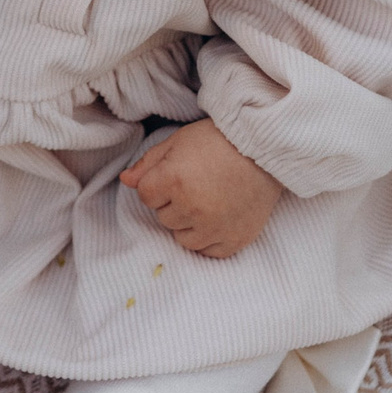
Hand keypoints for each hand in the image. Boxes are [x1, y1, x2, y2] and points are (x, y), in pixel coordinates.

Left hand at [119, 121, 282, 258]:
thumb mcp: (178, 142)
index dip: (159, 183)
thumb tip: (126, 181)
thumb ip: (149, 164)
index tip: (178, 173)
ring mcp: (215, 227)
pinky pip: (209, 252)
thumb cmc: (220, 140)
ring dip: (189, 224)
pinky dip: (210, 238)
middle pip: (164, 218)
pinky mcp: (235, 240)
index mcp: (174, 180)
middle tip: (198, 183)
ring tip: (208, 200)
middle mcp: (193, 208)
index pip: (146, 197)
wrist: (265, 148)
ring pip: (182, 239)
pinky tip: (219, 217)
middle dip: (174, 203)